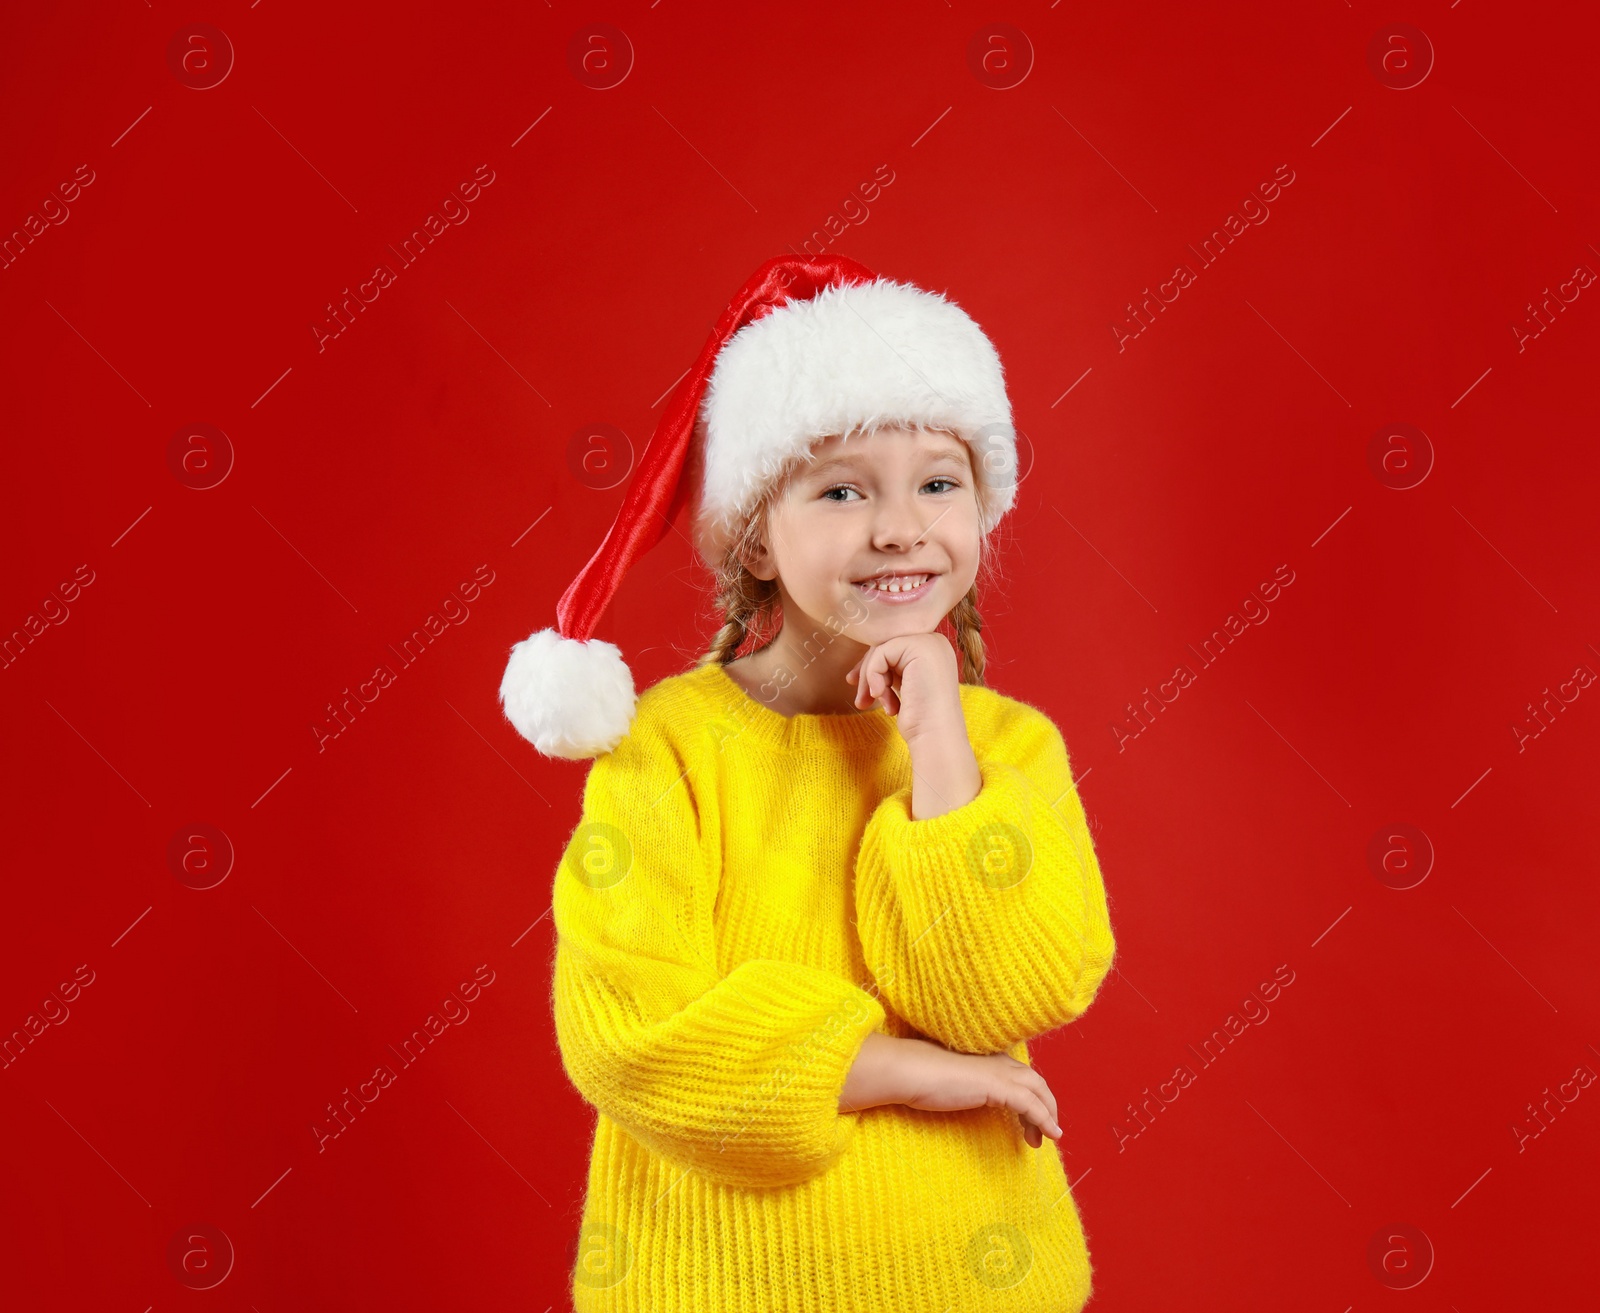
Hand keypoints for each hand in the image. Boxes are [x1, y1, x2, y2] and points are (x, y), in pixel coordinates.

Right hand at [840, 1033, 1062, 1148]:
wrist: (911, 1071)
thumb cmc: (920, 1076)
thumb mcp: (949, 1081)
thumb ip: (963, 1085)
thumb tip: (964, 1096)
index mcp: (987, 1058)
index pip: (1020, 1073)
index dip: (1031, 1094)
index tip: (1030, 1117)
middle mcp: (998, 1061)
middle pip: (1036, 1080)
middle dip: (1046, 1105)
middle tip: (1044, 1130)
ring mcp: (999, 1072)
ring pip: (1038, 1091)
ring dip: (1047, 1114)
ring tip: (1048, 1137)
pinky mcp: (998, 1087)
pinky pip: (1031, 1105)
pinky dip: (1044, 1119)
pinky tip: (1049, 1135)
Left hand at [845, 632, 962, 745]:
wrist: (935, 736)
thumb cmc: (920, 719)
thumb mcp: (904, 685)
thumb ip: (892, 667)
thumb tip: (863, 661)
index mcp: (935, 649)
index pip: (894, 648)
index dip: (874, 667)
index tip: (859, 687)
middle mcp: (935, 641)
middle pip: (886, 646)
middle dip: (867, 672)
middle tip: (860, 700)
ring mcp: (929, 643)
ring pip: (881, 649)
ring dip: (869, 678)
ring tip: (869, 702)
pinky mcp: (919, 648)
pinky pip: (881, 653)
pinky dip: (873, 675)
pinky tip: (878, 695)